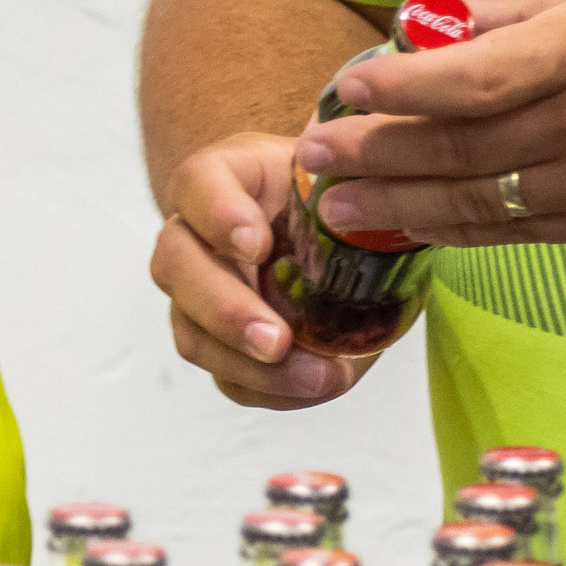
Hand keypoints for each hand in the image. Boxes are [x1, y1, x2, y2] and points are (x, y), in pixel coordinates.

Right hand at [151, 126, 388, 409]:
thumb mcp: (342, 176)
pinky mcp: (218, 345)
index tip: (257, 243)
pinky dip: (271, 390)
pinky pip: (227, 378)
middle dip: (226, 310)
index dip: (218, 214)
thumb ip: (356, 186)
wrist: (325, 232)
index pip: (199, 183)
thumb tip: (388, 218)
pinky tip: (314, 385)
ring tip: (315, 378)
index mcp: (223, 177)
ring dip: (247, 365)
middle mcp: (193, 235)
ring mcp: (196, 296)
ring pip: (192, 333)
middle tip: (276, 340)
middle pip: (177, 266)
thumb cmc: (327, 198)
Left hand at [301, 0, 565, 247]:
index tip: (344, 86)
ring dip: (400, 206)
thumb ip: (514, 1)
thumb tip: (425, 21)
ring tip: (338, 206)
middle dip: (376, 154)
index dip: (397, 88)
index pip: (472, 79)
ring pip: (483, 203)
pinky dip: (460, 231)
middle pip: (463, 148)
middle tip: (315, 155)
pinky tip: (412, 224)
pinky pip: (523, 233)